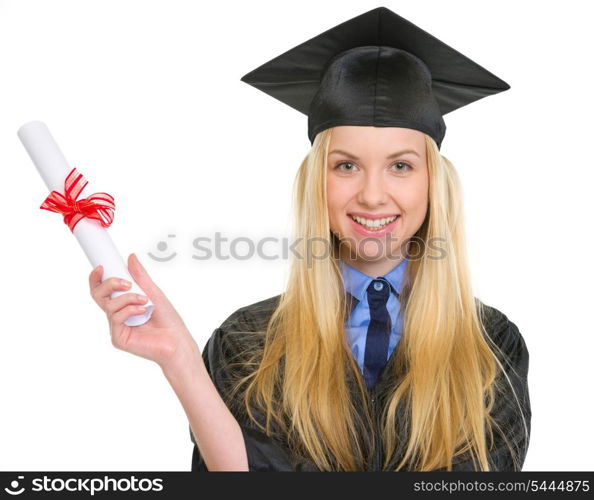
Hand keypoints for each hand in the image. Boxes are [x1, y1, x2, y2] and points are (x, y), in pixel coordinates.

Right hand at [89, 253, 198, 370]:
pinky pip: (115, 318)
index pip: (102, 289)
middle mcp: (116, 315)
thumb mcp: (154, 292)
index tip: (102, 267)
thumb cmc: (168, 319)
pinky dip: (129, 310)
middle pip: (98, 295)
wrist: (177, 340)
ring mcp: (116, 327)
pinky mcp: (118, 338)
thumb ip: (141, 277)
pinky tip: (143, 312)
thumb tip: (131, 257)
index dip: (97, 278)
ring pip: (108, 305)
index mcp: (122, 304)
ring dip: (127, 298)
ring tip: (145, 301)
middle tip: (127, 283)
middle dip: (109, 284)